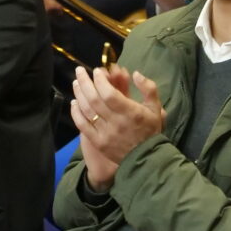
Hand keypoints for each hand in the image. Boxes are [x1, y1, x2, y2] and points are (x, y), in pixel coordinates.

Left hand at [71, 63, 165, 191]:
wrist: (145, 159)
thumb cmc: (150, 130)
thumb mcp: (156, 108)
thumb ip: (149, 88)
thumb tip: (135, 74)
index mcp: (130, 112)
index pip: (109, 94)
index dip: (100, 81)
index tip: (97, 71)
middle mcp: (116, 122)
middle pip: (94, 99)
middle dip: (85, 82)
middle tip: (79, 71)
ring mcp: (105, 133)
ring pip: (87, 111)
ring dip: (79, 94)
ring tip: (76, 83)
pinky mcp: (98, 142)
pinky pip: (82, 126)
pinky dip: (76, 113)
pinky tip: (74, 102)